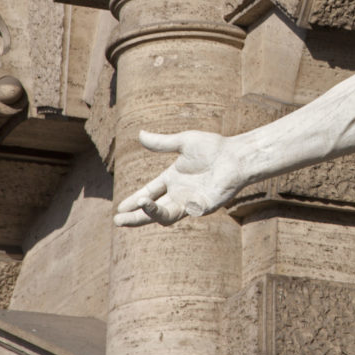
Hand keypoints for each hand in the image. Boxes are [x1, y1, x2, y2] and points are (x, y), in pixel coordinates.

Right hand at [114, 130, 245, 226]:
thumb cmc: (213, 147)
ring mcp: (191, 202)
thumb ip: (162, 143)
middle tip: (118, 220)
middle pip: (152, 210)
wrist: (236, 155)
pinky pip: (187, 212)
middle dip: (135, 216)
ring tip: (140, 205)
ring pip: (165, 216)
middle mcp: (179, 193)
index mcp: (172, 179)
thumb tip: (139, 134)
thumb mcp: (183, 142)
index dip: (134, 201)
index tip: (120, 207)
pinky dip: (176, 210)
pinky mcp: (203, 207)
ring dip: (150, 214)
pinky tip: (169, 204)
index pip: (149, 193)